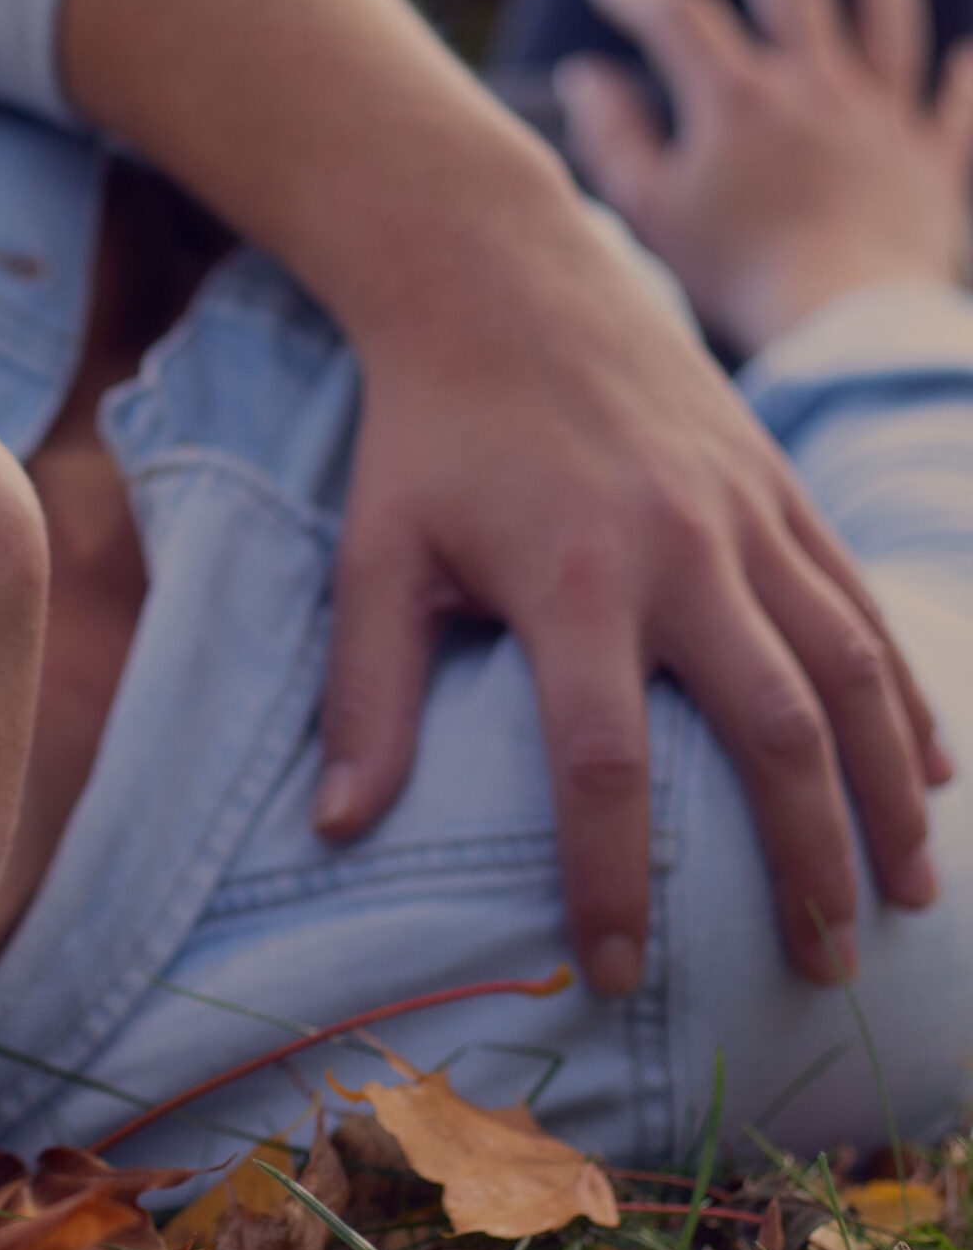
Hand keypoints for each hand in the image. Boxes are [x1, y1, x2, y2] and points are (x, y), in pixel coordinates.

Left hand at [314, 0, 954, 993]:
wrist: (498, 276)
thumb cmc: (423, 435)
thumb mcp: (372, 559)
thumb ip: (365, 695)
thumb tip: (336, 830)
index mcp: (574, 581)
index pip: (604, 767)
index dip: (612, 880)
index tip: (617, 973)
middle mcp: (686, 552)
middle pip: (776, 732)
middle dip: (806, 861)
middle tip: (818, 969)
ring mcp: (750, 516)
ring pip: (852, 672)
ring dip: (885, 794)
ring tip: (901, 899)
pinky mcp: (780, 487)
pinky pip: (861, 607)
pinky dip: (902, 696)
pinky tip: (924, 774)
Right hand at [558, 0, 972, 355]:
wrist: (838, 316)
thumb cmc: (733, 271)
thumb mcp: (649, 208)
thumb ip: (613, 136)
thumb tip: (590, 77)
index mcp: (740, 99)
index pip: (681, 18)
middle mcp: (816, 86)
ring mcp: (881, 117)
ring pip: (887, 18)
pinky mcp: (929, 161)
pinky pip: (951, 109)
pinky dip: (958, 80)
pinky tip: (964, 55)